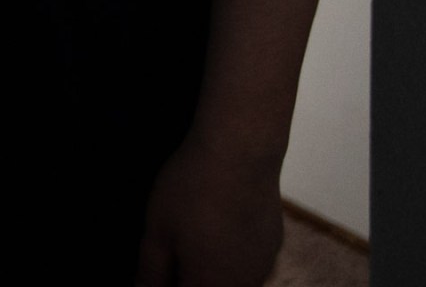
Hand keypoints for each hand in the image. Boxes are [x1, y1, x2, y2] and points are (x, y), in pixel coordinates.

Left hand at [134, 135, 284, 286]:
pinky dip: (232, 255)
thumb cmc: (192, 190)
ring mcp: (264, 264)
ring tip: (193, 238)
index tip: (158, 269)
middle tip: (170, 255)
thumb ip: (151, 271)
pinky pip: (249, 262)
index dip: (166, 284)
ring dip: (212, 270)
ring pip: (234, 281)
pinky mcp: (274, 243)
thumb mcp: (157, 230)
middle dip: (190, 277)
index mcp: (210, 286)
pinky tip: (219, 227)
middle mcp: (244, 284)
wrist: (242, 152)